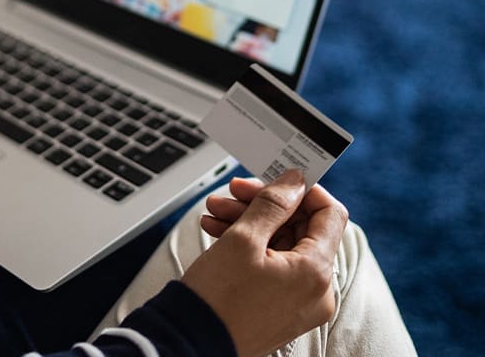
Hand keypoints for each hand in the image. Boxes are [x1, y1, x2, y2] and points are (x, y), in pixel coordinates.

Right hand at [181, 171, 348, 356]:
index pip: (328, 214)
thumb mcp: (243, 239)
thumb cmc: (217, 298)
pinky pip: (274, 266)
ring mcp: (299, 302)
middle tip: (232, 193)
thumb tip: (295, 181)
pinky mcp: (280, 308)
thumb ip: (273, 204)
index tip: (274, 178)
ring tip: (215, 213)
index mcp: (316, 272)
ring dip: (250, 222)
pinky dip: (250, 247)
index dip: (302, 190)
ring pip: (283, 245)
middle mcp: (316, 290)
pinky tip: (218, 232)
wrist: (192, 342)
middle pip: (301, 228)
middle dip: (264, 205)